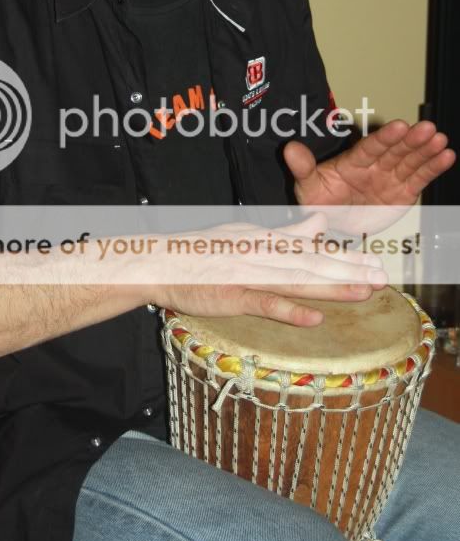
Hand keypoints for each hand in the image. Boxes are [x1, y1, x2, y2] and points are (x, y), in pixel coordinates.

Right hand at [149, 212, 386, 328]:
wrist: (159, 263)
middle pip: (312, 263)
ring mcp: (247, 273)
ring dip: (331, 286)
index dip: (343, 256)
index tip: (373, 262)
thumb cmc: (201, 252)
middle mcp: (260, 252)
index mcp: (265, 238)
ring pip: (296, 280)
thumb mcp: (246, 233)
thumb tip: (319, 223)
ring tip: (363, 292)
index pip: (311, 248)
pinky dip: (289, 310)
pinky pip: (264, 302)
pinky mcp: (232, 295)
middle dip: (348, 270)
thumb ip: (285, 233)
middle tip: (381, 278)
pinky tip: (314, 318)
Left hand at [284, 119, 454, 207]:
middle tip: (428, 128)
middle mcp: (375, 166)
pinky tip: (446, 156)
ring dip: (426, 151)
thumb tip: (289, 148)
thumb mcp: (307, 186)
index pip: (370, 148)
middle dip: (411, 140)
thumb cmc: (320, 201)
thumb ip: (302, 168)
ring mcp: (390, 178)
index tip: (399, 126)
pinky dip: (433, 168)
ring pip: (410, 162)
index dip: (385, 138)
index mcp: (353, 162)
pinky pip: (419, 179)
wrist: (332, 225)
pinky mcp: (403, 192)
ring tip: (441, 140)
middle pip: (395, 151)